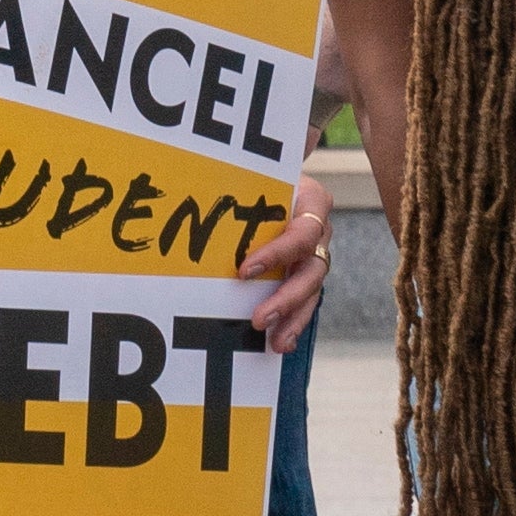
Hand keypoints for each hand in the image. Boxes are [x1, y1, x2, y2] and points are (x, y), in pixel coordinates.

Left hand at [236, 181, 332, 349]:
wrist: (278, 173)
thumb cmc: (261, 175)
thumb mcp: (257, 176)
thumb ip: (242, 189)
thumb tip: (195, 201)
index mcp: (313, 202)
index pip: (301, 233)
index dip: (277, 254)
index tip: (244, 270)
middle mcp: (320, 230)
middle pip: (312, 271)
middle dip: (286, 298)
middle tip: (259, 319)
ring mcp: (317, 253)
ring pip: (312, 291)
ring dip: (293, 318)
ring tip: (275, 343)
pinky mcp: (308, 270)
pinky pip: (306, 299)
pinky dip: (293, 321)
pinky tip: (280, 342)